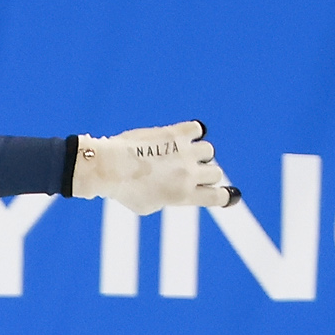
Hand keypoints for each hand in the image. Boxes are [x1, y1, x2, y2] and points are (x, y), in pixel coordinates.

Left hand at [69, 120, 239, 213]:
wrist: (109, 167)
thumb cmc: (123, 190)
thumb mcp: (147, 205)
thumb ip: (169, 199)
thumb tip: (179, 189)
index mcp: (183, 196)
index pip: (218, 197)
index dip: (225, 196)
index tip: (225, 194)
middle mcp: (189, 174)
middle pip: (216, 173)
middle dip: (205, 174)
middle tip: (186, 173)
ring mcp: (184, 153)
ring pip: (208, 150)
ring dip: (197, 153)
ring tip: (178, 155)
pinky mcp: (176, 134)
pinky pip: (197, 128)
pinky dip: (192, 131)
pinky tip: (179, 136)